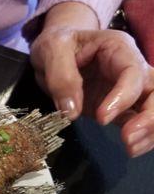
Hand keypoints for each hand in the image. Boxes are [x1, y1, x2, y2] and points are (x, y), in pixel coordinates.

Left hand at [31, 2, 153, 157]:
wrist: (52, 51)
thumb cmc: (56, 45)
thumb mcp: (50, 50)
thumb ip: (60, 76)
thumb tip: (71, 110)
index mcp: (118, 49)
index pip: (133, 72)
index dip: (123, 96)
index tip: (102, 118)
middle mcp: (131, 68)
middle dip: (150, 116)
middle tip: (128, 139)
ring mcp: (129, 89)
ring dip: (150, 130)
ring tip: (130, 148)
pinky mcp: (121, 107)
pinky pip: (140, 121)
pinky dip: (142, 136)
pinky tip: (131, 148)